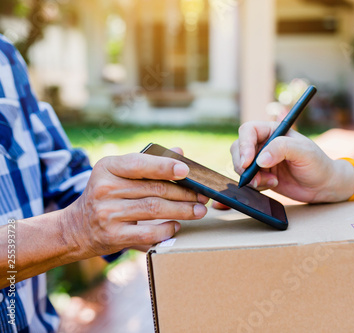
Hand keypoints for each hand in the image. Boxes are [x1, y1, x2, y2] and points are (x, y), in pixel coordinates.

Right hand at [64, 150, 208, 257]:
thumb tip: (179, 151)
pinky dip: (167, 229)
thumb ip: (149, 162)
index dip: (165, 166)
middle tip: (203, 196)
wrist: (76, 228)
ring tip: (198, 211)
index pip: (140, 164)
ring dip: (182, 210)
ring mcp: (107, 213)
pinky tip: (177, 226)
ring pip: (155, 209)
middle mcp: (105, 189)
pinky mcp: (112, 236)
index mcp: (108, 167)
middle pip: (154, 189)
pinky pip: (148, 232)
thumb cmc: (107, 195)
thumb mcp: (119, 173)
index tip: (186, 170)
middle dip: (184, 193)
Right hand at [232, 121, 349, 202]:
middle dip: (242, 164)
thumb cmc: (317, 163)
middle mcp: (264, 144)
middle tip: (253, 177)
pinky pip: (248, 179)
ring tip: (271, 181)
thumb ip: (282, 149)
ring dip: (250, 176)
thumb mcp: (303, 152)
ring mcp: (261, 160)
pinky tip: (273, 184)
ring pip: (241, 165)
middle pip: (238, 148)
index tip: (248, 162)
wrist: (323, 186)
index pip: (248, 131)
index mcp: (272, 131)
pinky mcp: (262, 176)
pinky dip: (256, 185)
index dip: (244, 145)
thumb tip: (260, 159)